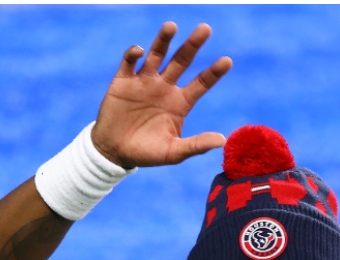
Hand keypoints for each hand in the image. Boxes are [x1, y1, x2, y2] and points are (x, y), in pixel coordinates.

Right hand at [93, 22, 232, 168]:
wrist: (112, 153)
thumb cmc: (145, 153)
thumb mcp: (172, 153)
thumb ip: (196, 145)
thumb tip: (223, 140)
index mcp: (180, 102)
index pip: (201, 82)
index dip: (214, 72)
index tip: (227, 61)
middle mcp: (165, 87)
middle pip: (182, 60)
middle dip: (193, 44)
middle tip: (206, 28)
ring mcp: (144, 82)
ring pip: (157, 54)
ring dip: (164, 40)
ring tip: (171, 26)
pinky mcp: (123, 81)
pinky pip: (129, 62)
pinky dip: (134, 53)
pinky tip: (140, 51)